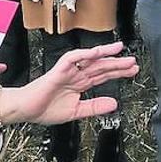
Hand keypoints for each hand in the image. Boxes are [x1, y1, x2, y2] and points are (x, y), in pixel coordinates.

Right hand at [0, 42, 137, 125]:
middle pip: (101, 66)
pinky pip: (73, 58)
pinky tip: (97, 52)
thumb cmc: (45, 109)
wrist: (26, 110)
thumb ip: (94, 107)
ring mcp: (69, 70)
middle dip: (117, 63)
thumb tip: (114, 104)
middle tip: (133, 62)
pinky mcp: (59, 69)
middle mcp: (77, 74)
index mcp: (81, 84)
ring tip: (120, 50)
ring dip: (105, 54)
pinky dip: (85, 54)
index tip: (133, 71)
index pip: (103, 75)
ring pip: (90, 59)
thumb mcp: (76, 111)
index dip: (118, 72)